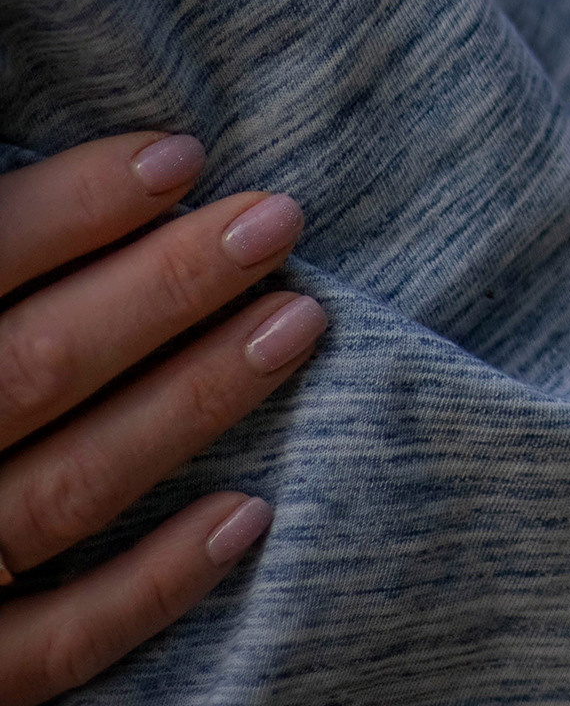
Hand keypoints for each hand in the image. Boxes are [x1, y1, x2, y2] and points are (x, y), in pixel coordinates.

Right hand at [0, 132, 325, 705]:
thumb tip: (135, 169)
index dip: (78, 207)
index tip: (185, 157)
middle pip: (42, 367)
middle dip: (167, 288)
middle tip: (279, 221)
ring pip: (69, 488)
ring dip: (190, 403)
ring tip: (297, 322)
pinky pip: (58, 643)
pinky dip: (153, 585)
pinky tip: (248, 513)